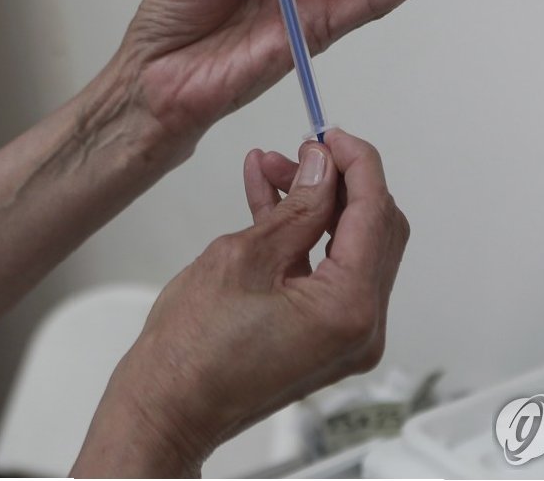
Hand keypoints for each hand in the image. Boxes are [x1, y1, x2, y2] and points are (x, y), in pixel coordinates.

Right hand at [71, 130, 408, 476]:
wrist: (167, 407)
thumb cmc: (192, 352)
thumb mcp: (244, 256)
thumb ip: (298, 205)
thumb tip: (323, 167)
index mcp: (350, 309)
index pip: (376, 213)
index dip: (357, 164)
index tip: (331, 135)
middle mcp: (361, 328)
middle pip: (374, 230)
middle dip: (338, 181)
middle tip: (304, 150)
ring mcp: (345, 336)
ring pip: (349, 246)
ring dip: (315, 203)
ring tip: (273, 167)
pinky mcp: (325, 337)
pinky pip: (327, 271)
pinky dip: (303, 235)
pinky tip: (270, 199)